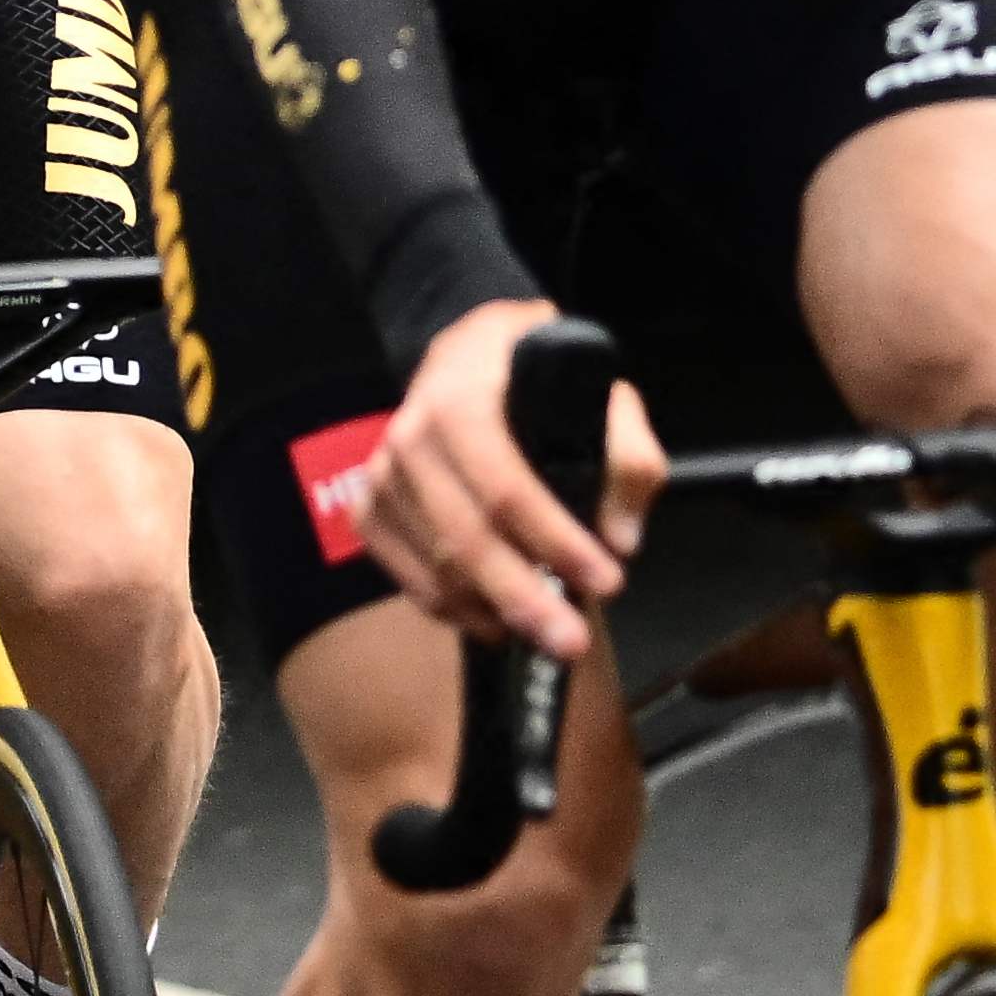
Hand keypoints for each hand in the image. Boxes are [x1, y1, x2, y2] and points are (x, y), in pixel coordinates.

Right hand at [361, 290, 663, 660]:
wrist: (468, 353)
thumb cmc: (538, 376)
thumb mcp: (598, 392)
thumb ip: (626, 457)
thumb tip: (620, 539)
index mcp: (462, 397)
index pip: (505, 484)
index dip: (556, 540)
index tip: (609, 579)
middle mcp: (409, 434)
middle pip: (463, 536)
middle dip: (523, 598)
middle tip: (573, 642)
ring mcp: (382, 473)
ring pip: (434, 565)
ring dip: (492, 612)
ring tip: (545, 634)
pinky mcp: (369, 506)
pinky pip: (406, 576)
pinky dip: (450, 610)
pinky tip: (495, 621)